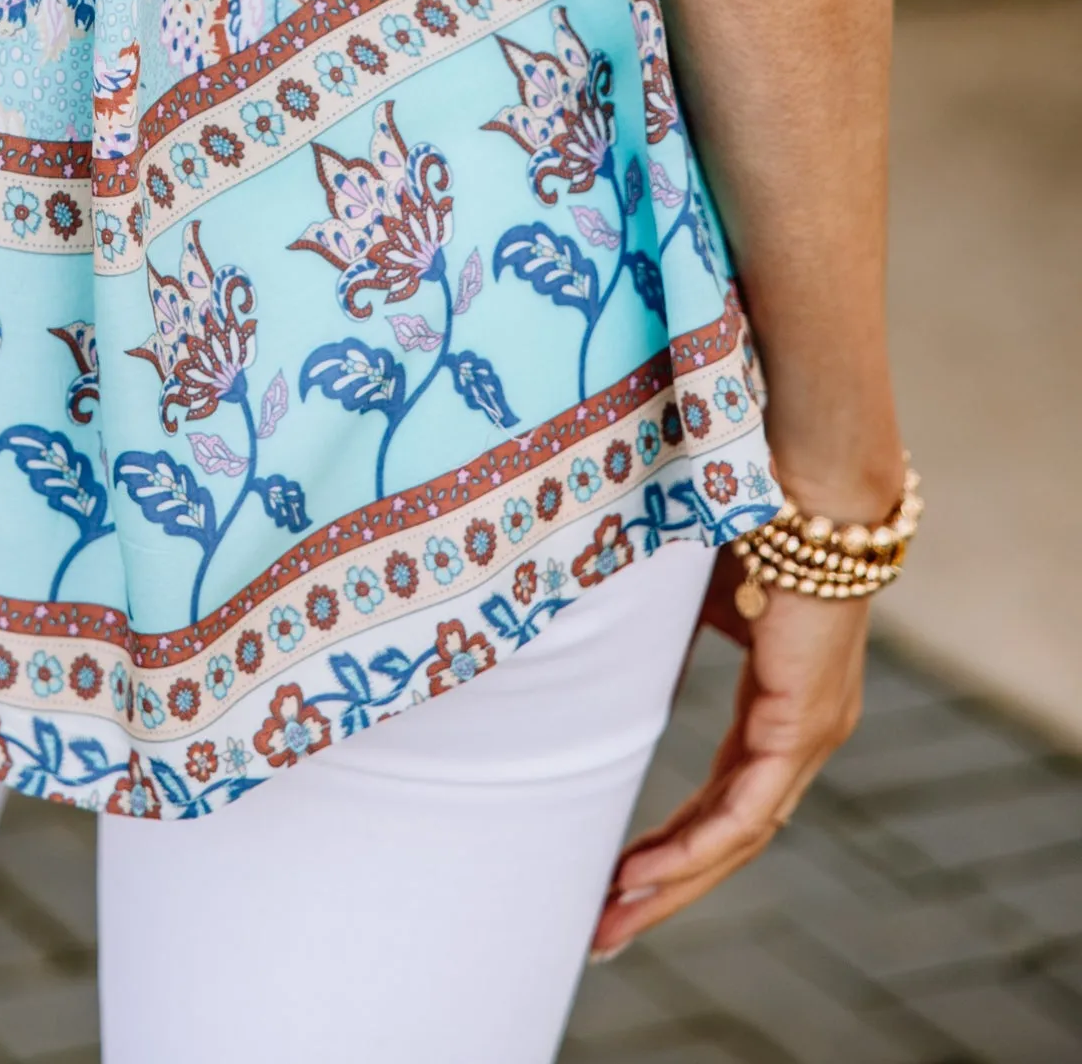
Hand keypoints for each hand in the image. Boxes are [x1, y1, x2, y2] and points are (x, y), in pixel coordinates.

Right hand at [591, 552, 868, 956]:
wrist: (799, 479)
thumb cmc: (749, 520)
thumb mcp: (691, 599)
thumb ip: (661, 642)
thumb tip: (604, 666)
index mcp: (781, 704)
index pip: (724, 800)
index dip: (672, 844)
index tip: (617, 877)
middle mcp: (803, 731)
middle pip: (730, 838)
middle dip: (663, 889)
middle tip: (604, 932)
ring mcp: (809, 731)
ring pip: (739, 836)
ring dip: (673, 880)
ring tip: (612, 915)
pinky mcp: (803, 721)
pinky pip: (749, 808)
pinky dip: (698, 846)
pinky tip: (653, 873)